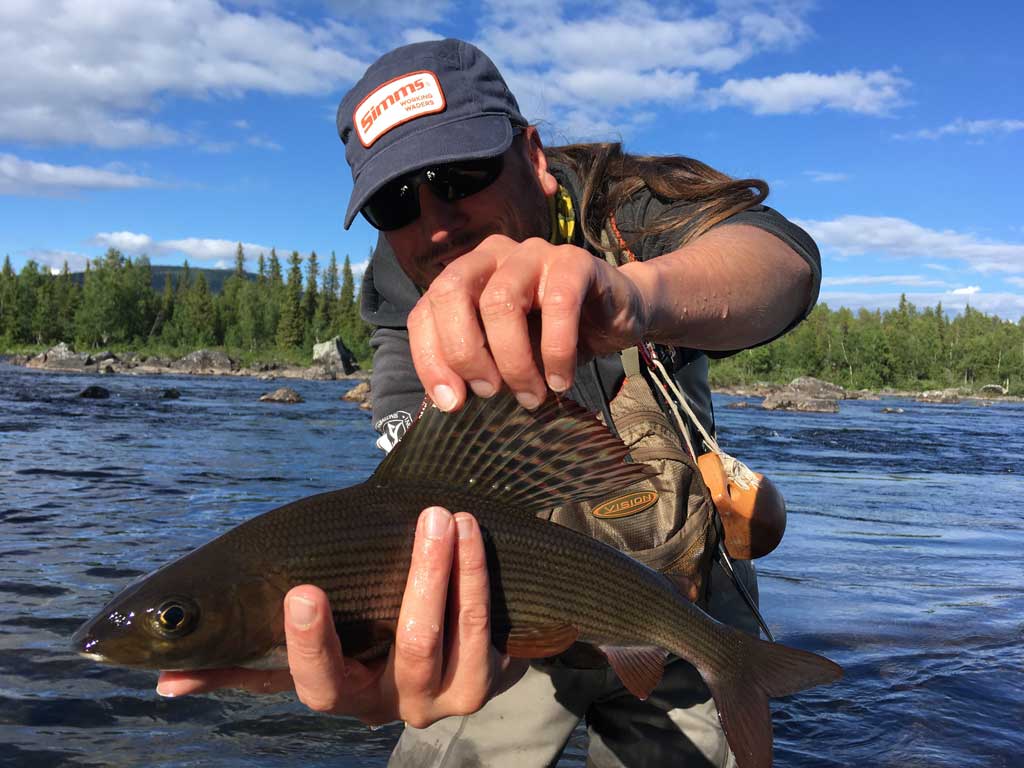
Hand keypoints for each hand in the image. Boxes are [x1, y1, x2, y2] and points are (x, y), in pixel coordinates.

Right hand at [156, 508, 524, 727]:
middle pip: (406, 650)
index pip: (314, 681)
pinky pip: (482, 633)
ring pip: (449, 637)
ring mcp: (440, 698)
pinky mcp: (480, 684)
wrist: (437, 670)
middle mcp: (389, 704)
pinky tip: (473, 534)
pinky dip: (477, 580)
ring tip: (450, 513)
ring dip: (452, 570)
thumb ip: (240, 668)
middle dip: (419, 581)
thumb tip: (163, 682)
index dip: (307, 642)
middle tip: (423, 516)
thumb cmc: (355, 650)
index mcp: (339, 693)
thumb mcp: (301, 662)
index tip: (300, 589)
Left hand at [407, 234, 648, 411]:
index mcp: (465, 277)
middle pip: (451, 293)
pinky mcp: (574, 261)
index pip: (425, 311)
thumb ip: (477, 367)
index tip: (450, 403)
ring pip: (500, 301)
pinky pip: (559, 304)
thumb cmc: (552, 338)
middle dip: (464, 352)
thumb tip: (450, 401)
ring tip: (530, 394)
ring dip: (512, 360)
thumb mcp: (504, 356)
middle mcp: (491, 256)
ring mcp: (531, 252)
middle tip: (489, 392)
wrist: (615, 317)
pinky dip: (557, 350)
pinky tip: (561, 379)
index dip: (429, 359)